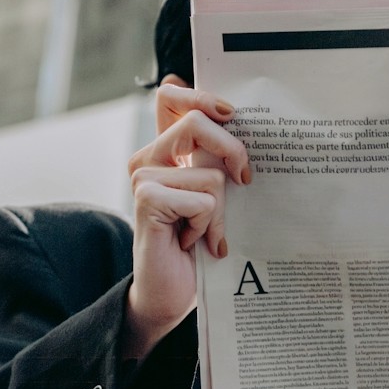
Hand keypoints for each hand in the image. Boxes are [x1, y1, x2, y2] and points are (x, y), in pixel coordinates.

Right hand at [124, 75, 249, 359]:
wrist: (171, 294)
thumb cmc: (198, 247)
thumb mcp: (215, 197)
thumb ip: (218, 160)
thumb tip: (232, 117)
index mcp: (166, 150)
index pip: (171, 97)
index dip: (200, 94)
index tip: (229, 112)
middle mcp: (149, 158)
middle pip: (197, 122)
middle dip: (232, 150)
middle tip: (245, 180)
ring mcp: (143, 177)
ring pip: (210, 173)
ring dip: (220, 210)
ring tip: (205, 232)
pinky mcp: (146, 199)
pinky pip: (203, 200)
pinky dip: (209, 226)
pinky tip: (193, 242)